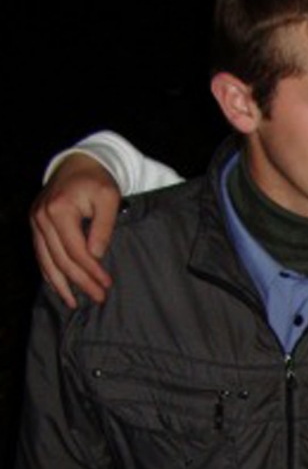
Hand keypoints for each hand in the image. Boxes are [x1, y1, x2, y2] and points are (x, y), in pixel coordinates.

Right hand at [30, 152, 119, 307]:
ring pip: (46, 261)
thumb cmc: (97, 181)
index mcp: (59, 209)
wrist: (78, 164)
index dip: (92, 271)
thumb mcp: (109, 198)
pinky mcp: (36, 225)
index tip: (106, 284)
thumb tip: (96, 255)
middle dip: (80, 282)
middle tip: (98, 297)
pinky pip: (41, 255)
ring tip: (75, 303)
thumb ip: (104, 226)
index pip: (76, 250)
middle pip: (61, 260)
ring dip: (61, 285)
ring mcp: (36, 221)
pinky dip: (49, 273)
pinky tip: (59, 288)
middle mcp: (42, 217)